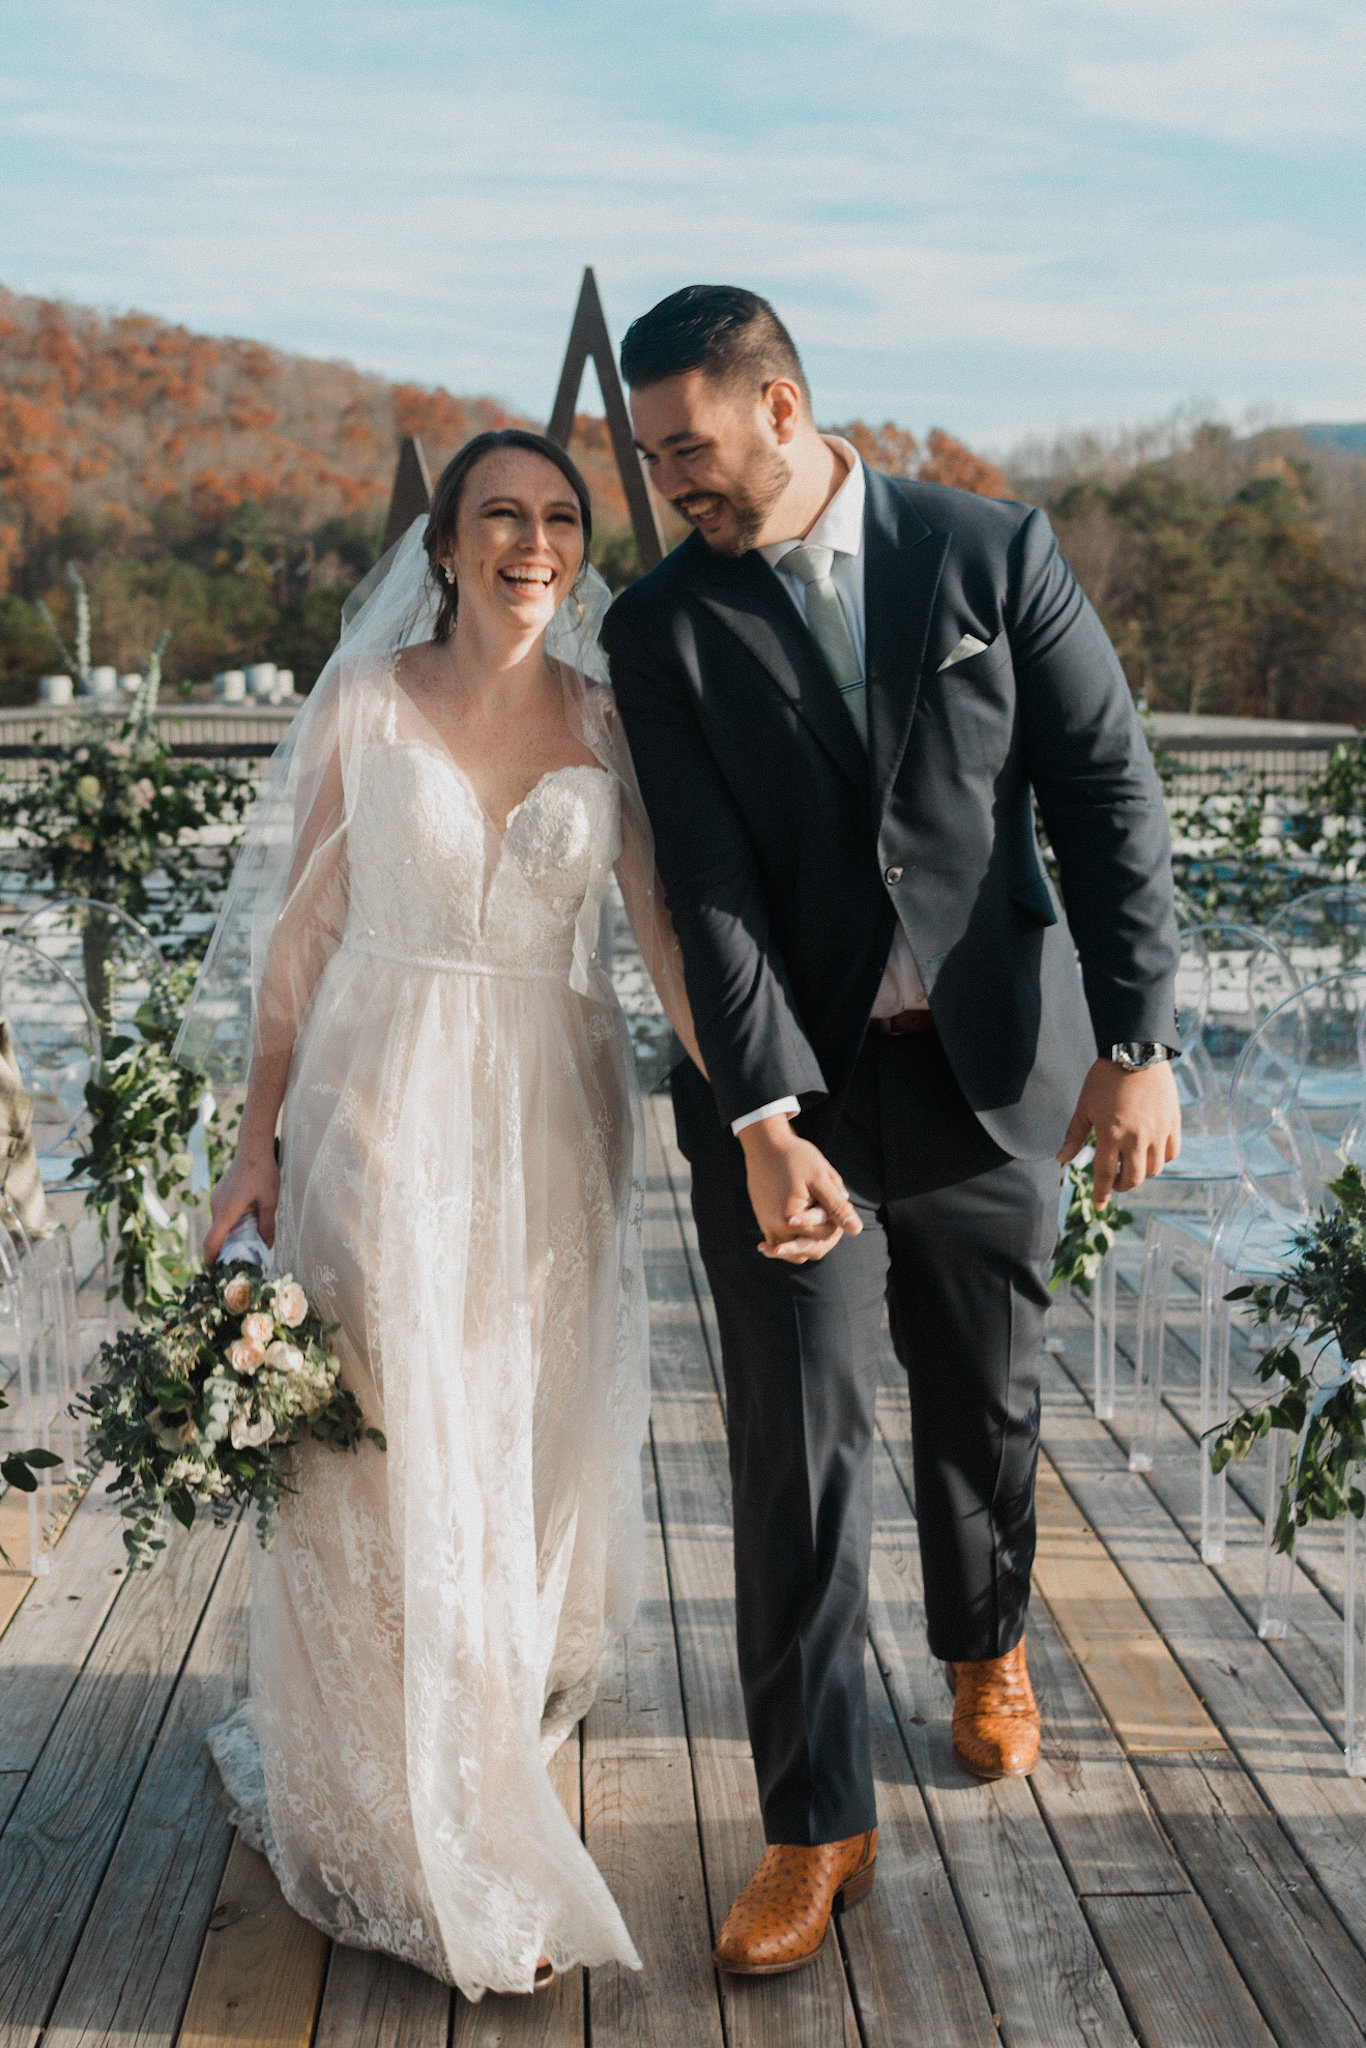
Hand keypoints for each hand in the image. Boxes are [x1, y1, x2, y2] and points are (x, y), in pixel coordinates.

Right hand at [203, 1147, 280, 1264]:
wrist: (253, 1148)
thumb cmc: (263, 1173)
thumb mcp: (270, 1202)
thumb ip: (267, 1226)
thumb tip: (266, 1247)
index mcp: (226, 1212)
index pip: (211, 1243)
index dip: (210, 1261)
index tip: (214, 1275)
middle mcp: (216, 1207)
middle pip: (216, 1237)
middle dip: (224, 1252)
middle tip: (240, 1263)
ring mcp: (216, 1200)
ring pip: (220, 1226)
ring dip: (230, 1237)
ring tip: (248, 1244)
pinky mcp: (220, 1195)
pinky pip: (223, 1216)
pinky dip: (231, 1225)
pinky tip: (247, 1224)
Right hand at [738, 1115, 862, 1262]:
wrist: (765, 1146)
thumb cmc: (795, 1158)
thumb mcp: (820, 1180)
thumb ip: (838, 1207)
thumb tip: (857, 1230)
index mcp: (789, 1220)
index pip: (826, 1234)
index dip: (837, 1219)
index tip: (835, 1198)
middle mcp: (775, 1230)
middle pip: (813, 1249)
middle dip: (826, 1234)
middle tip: (830, 1210)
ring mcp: (768, 1229)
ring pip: (798, 1253)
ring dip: (812, 1241)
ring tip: (820, 1218)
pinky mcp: (765, 1225)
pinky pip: (784, 1246)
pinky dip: (796, 1241)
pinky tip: (805, 1226)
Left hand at [1058, 1058, 1180, 1206]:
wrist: (1136, 1052)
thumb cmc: (1105, 1078)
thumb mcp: (1084, 1107)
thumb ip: (1074, 1136)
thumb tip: (1061, 1160)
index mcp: (1111, 1134)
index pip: (1105, 1174)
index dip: (1101, 1194)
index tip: (1099, 1206)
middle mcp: (1137, 1137)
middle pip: (1133, 1178)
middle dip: (1121, 1185)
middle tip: (1115, 1181)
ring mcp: (1158, 1131)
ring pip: (1154, 1169)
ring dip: (1141, 1173)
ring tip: (1131, 1166)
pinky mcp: (1173, 1123)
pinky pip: (1171, 1153)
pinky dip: (1161, 1160)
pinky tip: (1151, 1154)